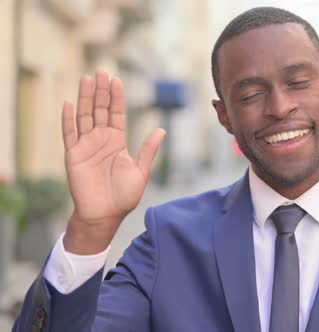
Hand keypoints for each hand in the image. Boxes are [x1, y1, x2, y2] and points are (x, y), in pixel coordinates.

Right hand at [62, 69, 165, 253]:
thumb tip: (162, 129)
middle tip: (101, 71)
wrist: (105, 215)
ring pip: (84, 116)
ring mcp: (86, 146)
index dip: (116, 97)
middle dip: (100, 91)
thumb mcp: (141, 171)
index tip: (116, 80)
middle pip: (99, 109)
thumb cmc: (124, 196)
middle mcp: (101, 140)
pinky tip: (68, 103)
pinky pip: (69, 134)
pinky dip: (68, 119)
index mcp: (117, 142)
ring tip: (86, 79)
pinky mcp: (73, 155)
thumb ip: (149, 150)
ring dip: (84, 98)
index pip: (116, 114)